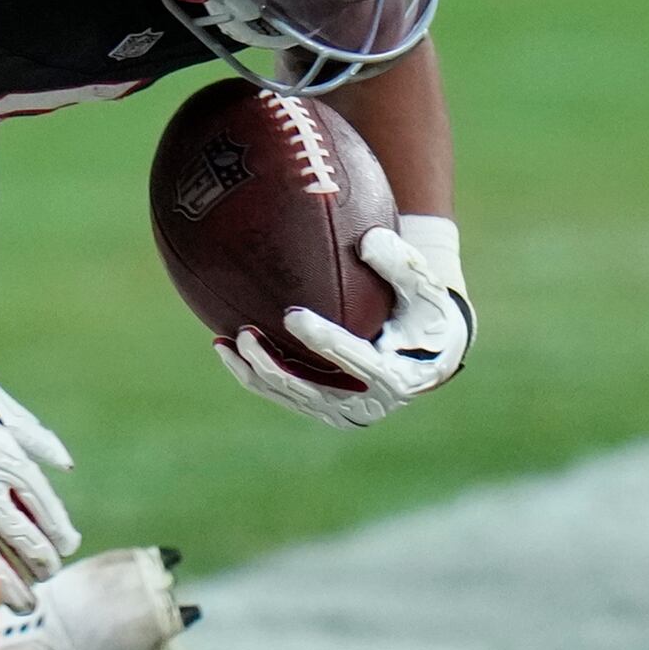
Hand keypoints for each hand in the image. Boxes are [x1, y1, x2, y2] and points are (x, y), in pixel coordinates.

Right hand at [0, 345, 76, 608]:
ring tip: (23, 602)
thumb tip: (64, 464)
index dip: (59, 533)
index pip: (45, 509)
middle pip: (21, 541)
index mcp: (6, 460)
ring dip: (10, 585)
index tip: (65, 546)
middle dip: (40, 565)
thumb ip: (32, 435)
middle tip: (46, 578)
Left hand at [214, 217, 474, 429]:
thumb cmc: (424, 313)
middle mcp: (365, 404)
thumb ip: (401, 265)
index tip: (293, 315)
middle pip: (310, 389)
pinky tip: (223, 345)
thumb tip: (369, 239)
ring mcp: (338, 410)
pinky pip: (278, 392)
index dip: (323, 341)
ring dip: (253, 370)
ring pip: (287, 394)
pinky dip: (251, 372)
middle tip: (246, 333)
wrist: (425, 352)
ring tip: (225, 340)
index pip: (355, 361)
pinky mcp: (319, 406)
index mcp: (395, 378)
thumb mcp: (424, 289)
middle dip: (273, 365)